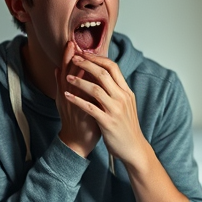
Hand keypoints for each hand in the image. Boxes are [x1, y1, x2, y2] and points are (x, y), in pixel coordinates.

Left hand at [62, 49, 147, 166]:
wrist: (134, 148)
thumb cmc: (126, 126)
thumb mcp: (126, 104)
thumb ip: (117, 90)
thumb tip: (104, 75)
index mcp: (126, 92)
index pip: (113, 67)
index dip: (97, 58)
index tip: (84, 53)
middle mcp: (122, 98)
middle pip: (103, 73)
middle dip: (86, 64)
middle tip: (73, 58)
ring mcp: (115, 110)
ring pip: (95, 89)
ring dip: (79, 81)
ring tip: (67, 77)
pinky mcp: (108, 122)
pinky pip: (89, 108)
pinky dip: (76, 100)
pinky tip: (66, 96)